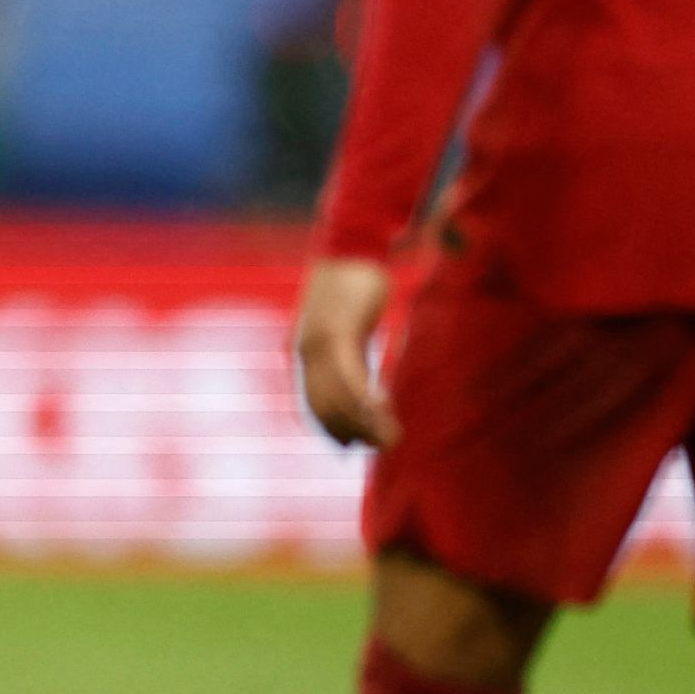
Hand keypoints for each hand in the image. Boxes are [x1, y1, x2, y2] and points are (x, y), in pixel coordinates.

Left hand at [293, 257, 399, 448]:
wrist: (350, 245)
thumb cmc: (351, 285)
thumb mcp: (346, 327)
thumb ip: (349, 356)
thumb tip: (360, 383)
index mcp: (304, 352)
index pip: (313, 403)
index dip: (331, 428)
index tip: (351, 446)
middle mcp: (307, 352)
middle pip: (326, 407)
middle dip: (352, 432)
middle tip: (379, 448)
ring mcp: (321, 343)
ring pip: (341, 397)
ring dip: (366, 422)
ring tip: (390, 440)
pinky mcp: (341, 331)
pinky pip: (352, 374)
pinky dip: (367, 397)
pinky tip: (383, 411)